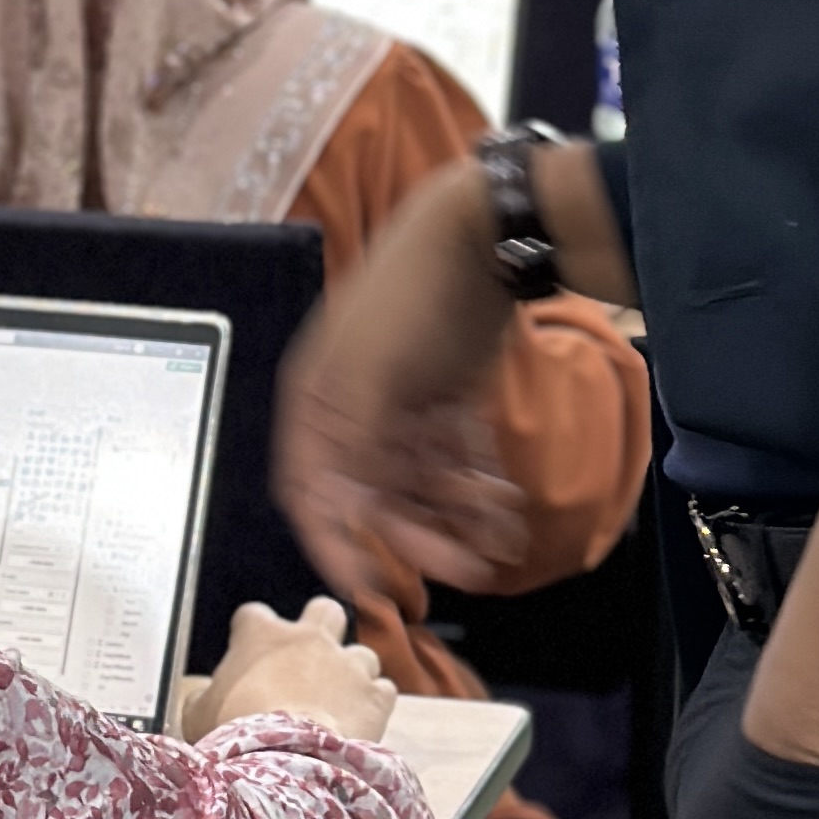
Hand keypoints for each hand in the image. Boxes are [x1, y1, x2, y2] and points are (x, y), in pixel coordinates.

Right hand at [183, 598, 398, 746]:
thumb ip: (205, 696)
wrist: (285, 767)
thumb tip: (206, 698)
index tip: (249, 657)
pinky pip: (382, 689)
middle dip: (321, 630)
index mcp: (261, 636)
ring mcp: (347, 664)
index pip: (253, 616)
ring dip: (352, 675)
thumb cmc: (234, 739)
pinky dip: (373, 704)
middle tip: (311, 662)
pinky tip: (360, 724)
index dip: (252, 635)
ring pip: (361, 654)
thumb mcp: (197, 715)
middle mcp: (309, 639)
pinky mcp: (375, 696)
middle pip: (324, 611)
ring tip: (338, 706)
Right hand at [277, 161, 529, 599]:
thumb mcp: (375, 369)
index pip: (311, 490)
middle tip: (461, 569)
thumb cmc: (416, 293)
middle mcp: (353, 409)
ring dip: (455, 520)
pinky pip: (455, 464)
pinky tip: (507, 512)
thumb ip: (354, 440)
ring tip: (498, 541)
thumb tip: (338, 504)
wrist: (487, 234)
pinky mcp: (445, 401)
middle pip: (376, 497)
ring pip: (421, 487)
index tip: (368, 584)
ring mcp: (401, 405)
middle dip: (418, 537)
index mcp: (318, 399)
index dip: (335, 542)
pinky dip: (477, 492)